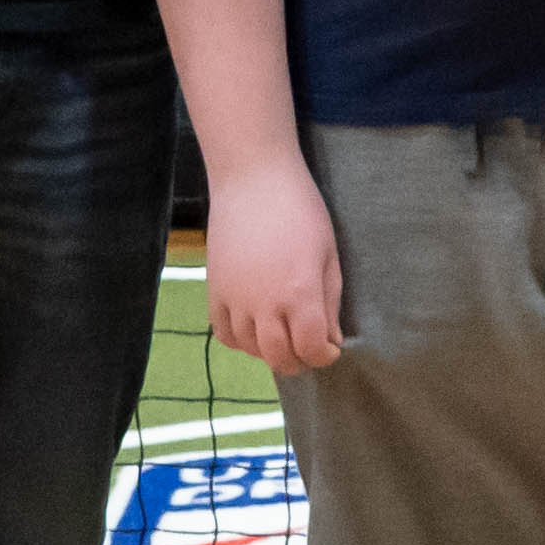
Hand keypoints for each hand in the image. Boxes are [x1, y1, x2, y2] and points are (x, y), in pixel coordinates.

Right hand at [202, 158, 344, 372]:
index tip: (331, 349)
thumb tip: (331, 339)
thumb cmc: (301, 212)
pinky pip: (223, 334)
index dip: (324, 356)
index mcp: (299, 294)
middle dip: (299, 361)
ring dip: (270, 352)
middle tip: (310, 350)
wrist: (253, 182)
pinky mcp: (214, 292)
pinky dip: (240, 341)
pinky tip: (255, 330)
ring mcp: (234, 300)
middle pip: (279, 357)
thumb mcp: (328, 256)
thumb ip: (329, 303)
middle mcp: (263, 304)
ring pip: (250, 349)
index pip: (310, 348)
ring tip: (285, 337)